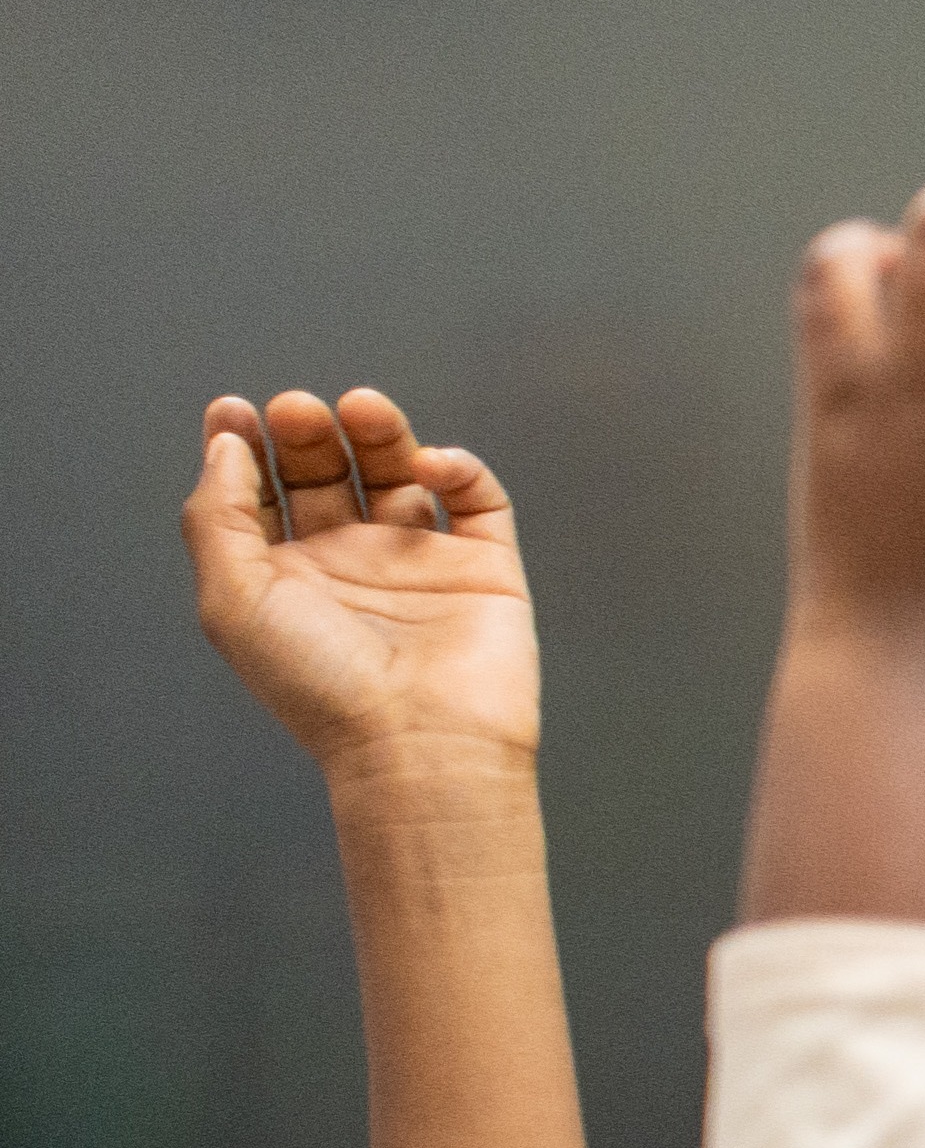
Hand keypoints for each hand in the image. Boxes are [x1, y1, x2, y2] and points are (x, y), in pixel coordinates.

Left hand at [185, 390, 538, 776]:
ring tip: (362, 406)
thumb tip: (226, 443)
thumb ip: (217, 514)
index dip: (245, 445)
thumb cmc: (321, 686)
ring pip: (399, 473)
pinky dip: (458, 467)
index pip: (260, 492)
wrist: (419, 741)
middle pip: (328, 472)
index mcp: (286, 576)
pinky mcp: (483, 567)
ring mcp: (419, 562)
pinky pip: (477, 500)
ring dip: (380, 432)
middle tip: (298, 410)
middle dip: (309, 433)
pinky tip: (432, 464)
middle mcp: (351, 564)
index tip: (235, 411)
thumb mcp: (232, 598)